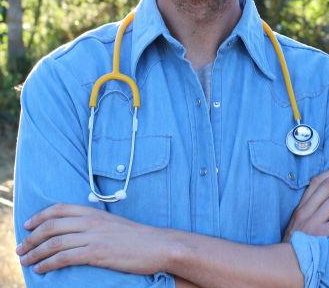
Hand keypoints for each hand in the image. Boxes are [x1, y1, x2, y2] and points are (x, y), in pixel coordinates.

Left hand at [16, 203, 167, 274]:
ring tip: (25, 261)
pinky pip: (64, 258)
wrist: (159, 246)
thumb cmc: (139, 238)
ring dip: (34, 253)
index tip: (27, 225)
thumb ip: (95, 225)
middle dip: (31, 238)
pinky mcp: (97, 253)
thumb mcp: (115, 225)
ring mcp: (94, 237)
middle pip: (51, 226)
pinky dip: (48, 264)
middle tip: (20, 248)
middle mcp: (92, 222)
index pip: (59, 209)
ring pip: (54, 243)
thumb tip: (78, 232)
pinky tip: (41, 269)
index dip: (39, 217)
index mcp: (95, 212)